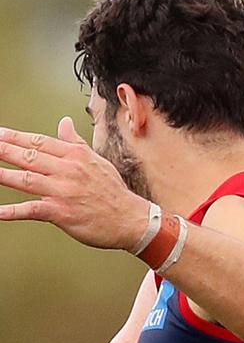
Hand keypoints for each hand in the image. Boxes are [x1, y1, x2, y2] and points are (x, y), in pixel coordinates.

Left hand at [0, 118, 148, 249]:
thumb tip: (64, 122)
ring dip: (3, 175)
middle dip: (3, 149)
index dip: (14, 136)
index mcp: (76, 156)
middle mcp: (69, 171)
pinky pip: (32, 210)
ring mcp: (64, 191)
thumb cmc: (113, 192)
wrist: (131, 219)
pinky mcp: (62, 213)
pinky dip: (12, 211)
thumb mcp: (97, 161)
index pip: (39, 142)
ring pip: (27, 180)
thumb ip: (75, 142)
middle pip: (29, 156)